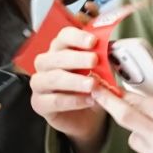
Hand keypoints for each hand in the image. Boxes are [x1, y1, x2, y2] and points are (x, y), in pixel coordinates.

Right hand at [29, 25, 106, 152]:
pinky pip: (54, 101)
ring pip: (53, 78)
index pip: (64, 37)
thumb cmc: (89, 87)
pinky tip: (88, 100)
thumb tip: (112, 50)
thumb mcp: (99, 71)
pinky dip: (73, 101)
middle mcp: (45, 64)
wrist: (85, 116)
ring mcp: (39, 84)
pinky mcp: (40, 104)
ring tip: (93, 84)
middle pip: (55, 57)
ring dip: (74, 81)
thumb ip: (102, 60)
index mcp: (59, 50)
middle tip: (94, 60)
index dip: (77, 37)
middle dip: (76, 58)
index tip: (93, 41)